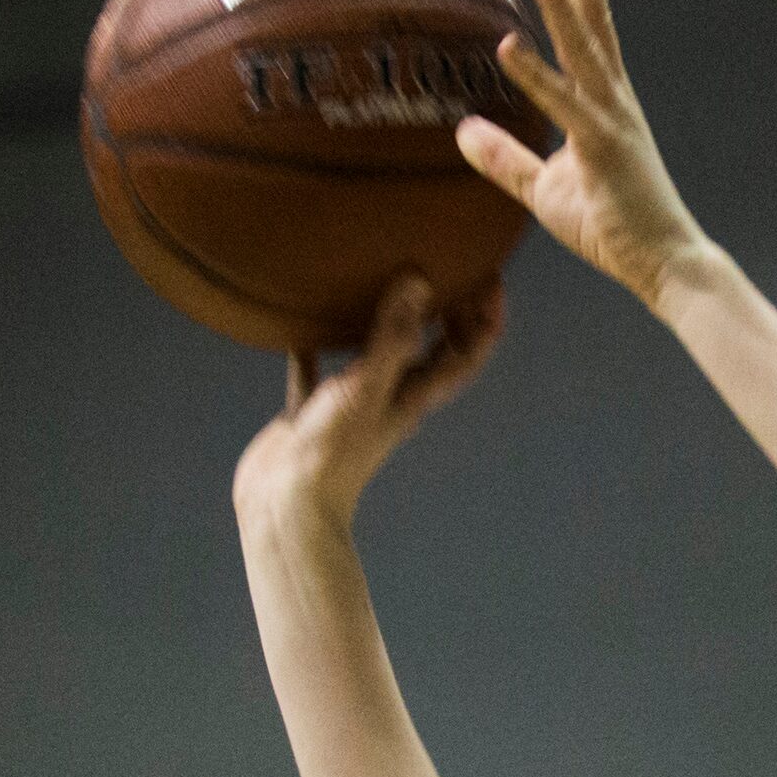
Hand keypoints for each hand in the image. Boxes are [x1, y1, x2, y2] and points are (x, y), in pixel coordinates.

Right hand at [231, 271, 502, 532]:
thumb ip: (393, 336)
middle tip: (447, 269)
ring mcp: (353, 404)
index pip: (467, 354)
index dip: (487, 317)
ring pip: (378, 356)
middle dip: (448, 314)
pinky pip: (318, 369)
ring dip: (385, 322)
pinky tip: (301, 317)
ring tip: (380, 280)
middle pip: (431, 352)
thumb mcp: (366, 386)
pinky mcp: (315, 410)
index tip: (491, 276)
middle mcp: (391, 398)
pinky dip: (316, 343)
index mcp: (416, 397)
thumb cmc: (332, 453)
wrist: (286, 506)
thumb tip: (419, 282)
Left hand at [456, 0, 711, 310]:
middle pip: (595, 19)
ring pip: (582, 47)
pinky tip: (509, 43)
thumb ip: (505, 158)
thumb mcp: (545, 189)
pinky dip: (534, 74)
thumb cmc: (612, 229)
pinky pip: (563, 105)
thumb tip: (461, 131)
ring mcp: (611, 120)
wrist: (663, 264)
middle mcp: (613, 100)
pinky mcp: (604, 149)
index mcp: (604, 103)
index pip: (588, 31)